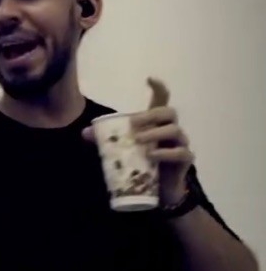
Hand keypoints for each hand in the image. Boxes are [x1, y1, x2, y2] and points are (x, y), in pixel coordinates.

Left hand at [83, 78, 192, 206]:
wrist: (159, 191)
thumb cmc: (143, 164)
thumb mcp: (123, 150)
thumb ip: (106, 141)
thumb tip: (85, 133)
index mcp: (157, 124)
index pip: (162, 101)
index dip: (158, 88)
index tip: (150, 78)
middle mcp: (171, 130)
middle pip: (169, 112)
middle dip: (151, 115)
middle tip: (133, 123)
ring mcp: (180, 144)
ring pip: (174, 130)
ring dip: (155, 134)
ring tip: (138, 141)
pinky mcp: (185, 160)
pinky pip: (180, 153)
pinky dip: (165, 153)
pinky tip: (151, 156)